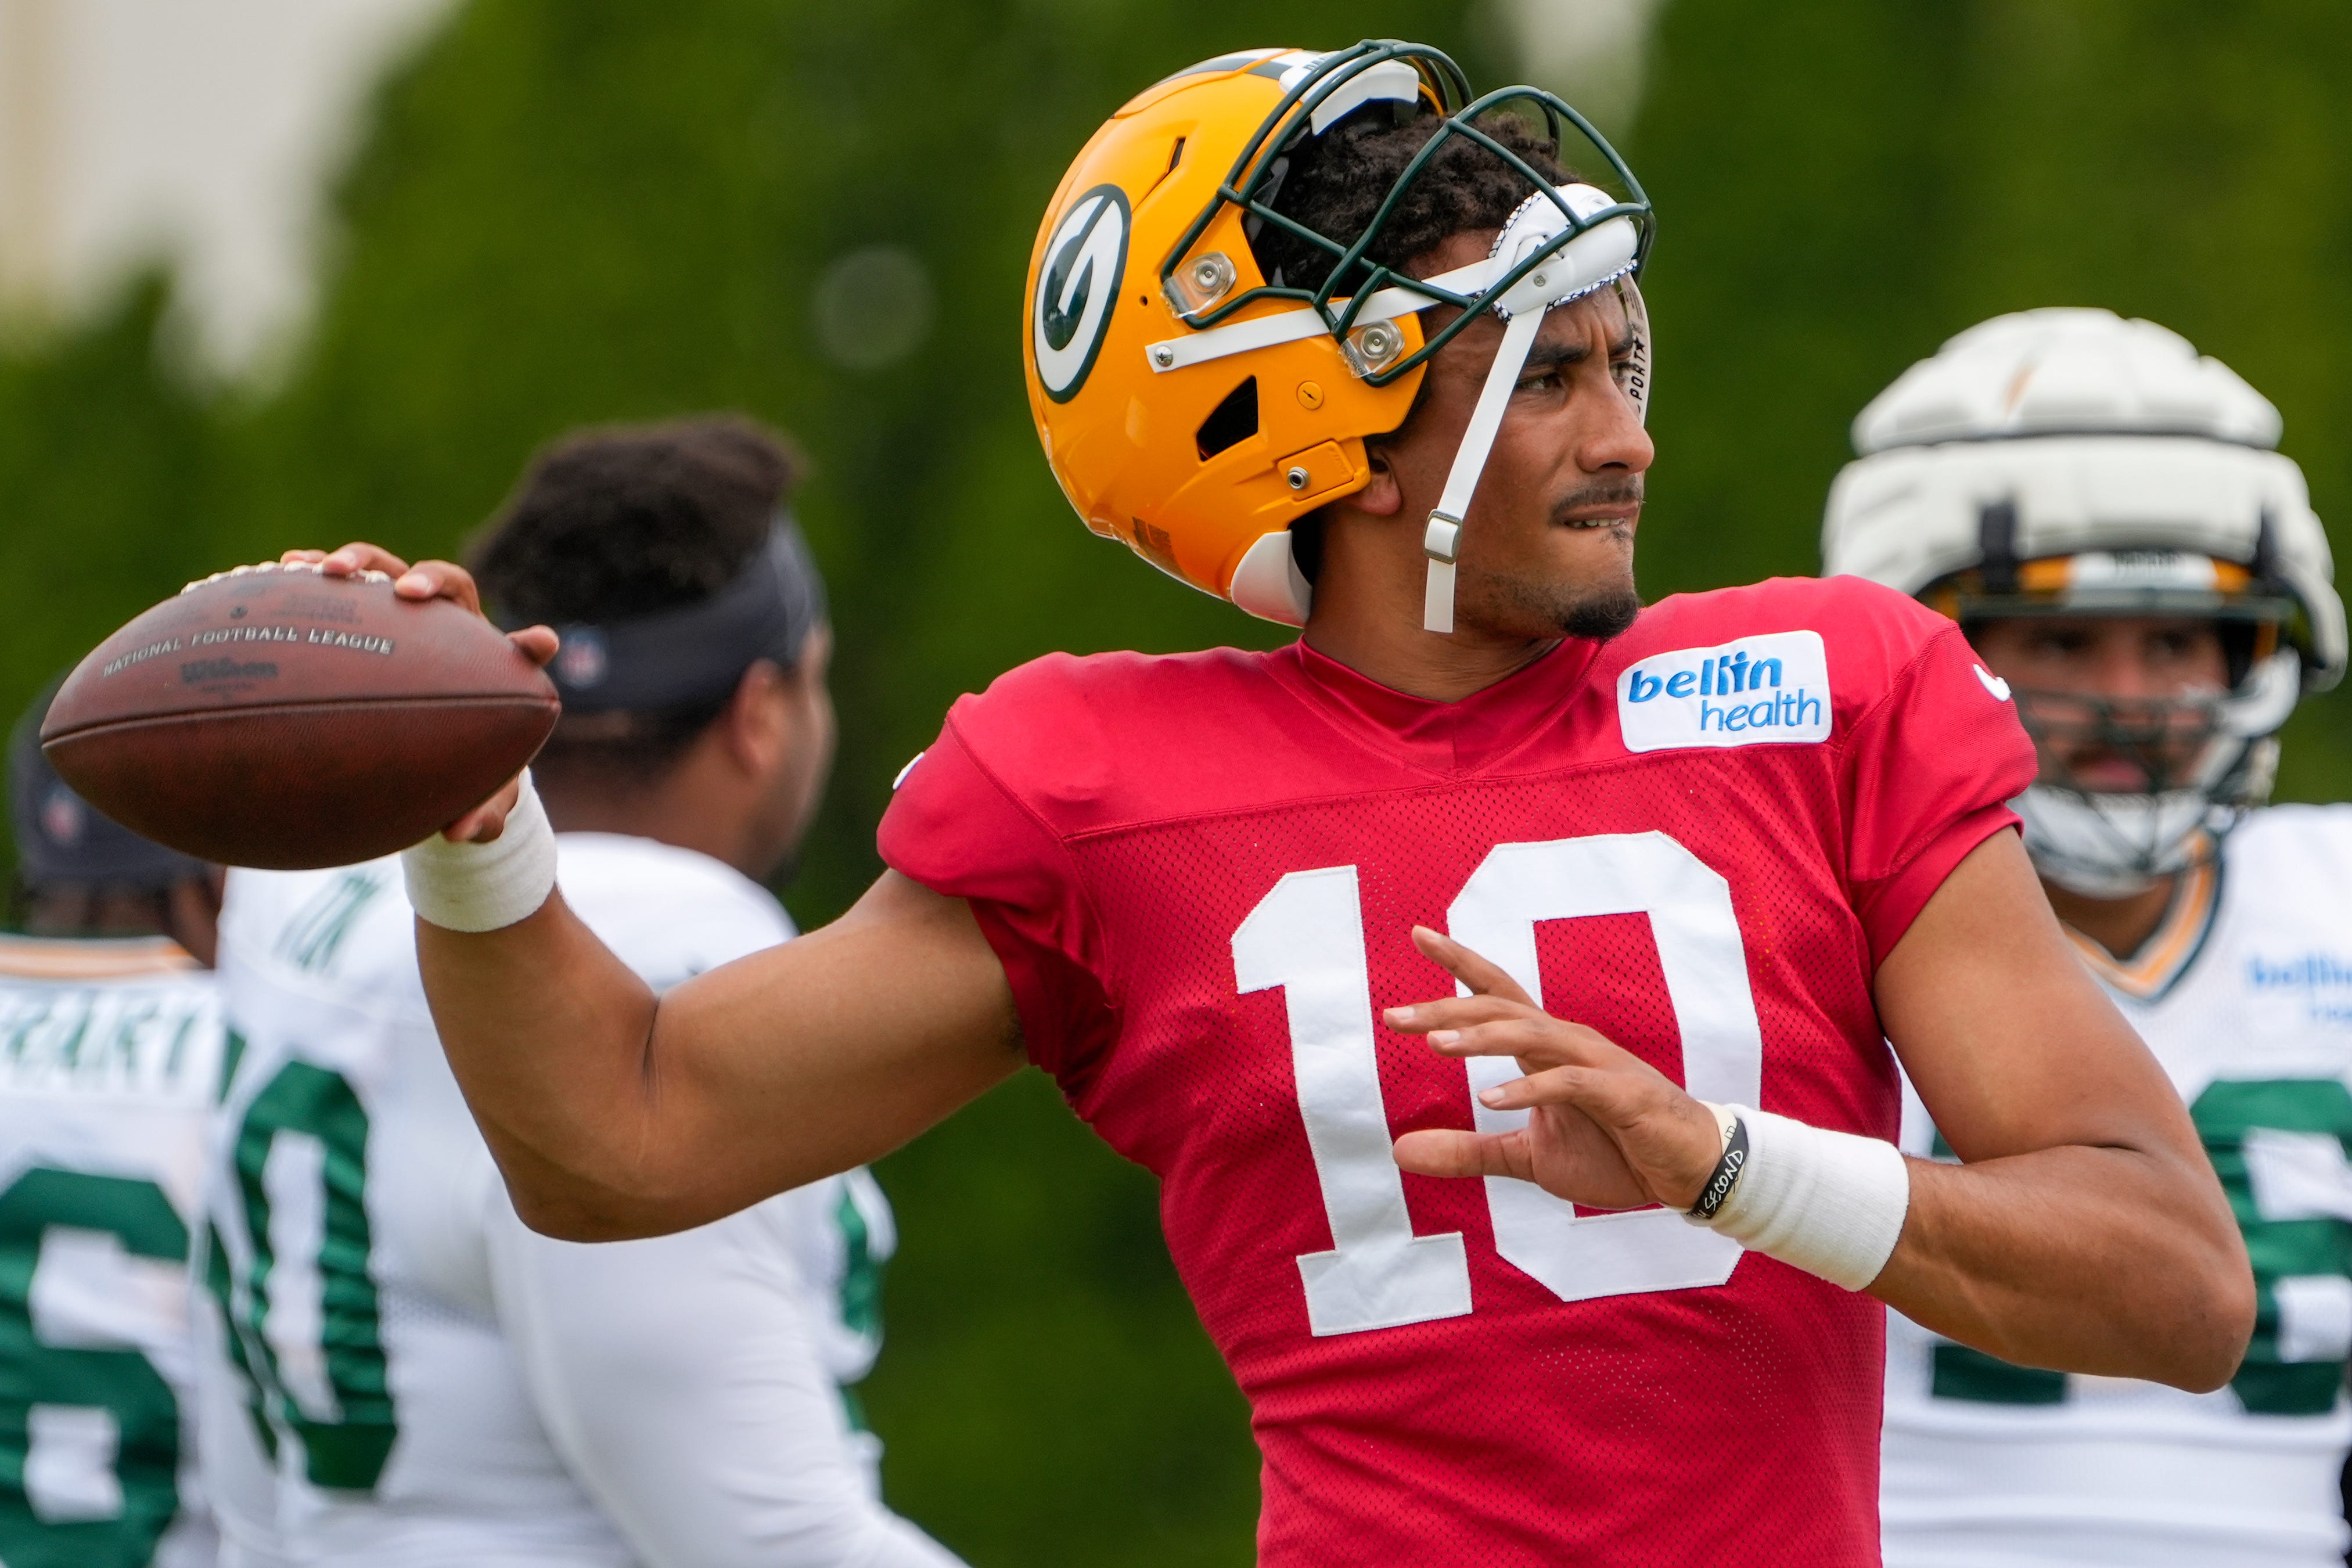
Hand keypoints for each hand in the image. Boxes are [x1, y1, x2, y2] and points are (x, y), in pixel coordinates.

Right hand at [287, 542, 558, 844]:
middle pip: (449, 585)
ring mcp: (403, 619)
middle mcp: (450, 633)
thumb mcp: (473, 799)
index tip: (541, 645)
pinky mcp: (361, 618)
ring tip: (322, 570)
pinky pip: (338, 589)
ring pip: (387, 571)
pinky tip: (276, 571)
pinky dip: (311, 576)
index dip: (531, 646)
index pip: (520, 650)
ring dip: (360, 562)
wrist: (420, 755)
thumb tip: (458, 832)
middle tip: (404, 593)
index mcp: (488, 670)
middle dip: (430, 580)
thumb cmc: (456, 774)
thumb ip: (476, 815)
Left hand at [1385, 926, 1723, 1210]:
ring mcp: (1597, 1064)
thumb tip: (1398, 1150)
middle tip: (1395, 1015)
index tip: (1418, 935)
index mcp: (1547, 1047)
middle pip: (1502, 1007)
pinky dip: (1529, 1087)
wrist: (1690, 1171)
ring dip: (1482, 1037)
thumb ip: (1467, 1151)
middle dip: (1447, 1006)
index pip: (1498, 993)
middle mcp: (1568, 1042)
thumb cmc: (1615, 1153)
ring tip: (1436, 1044)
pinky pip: (1568, 1081)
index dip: (1459, 964)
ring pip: (1532, 1034)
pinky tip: (1490, 1100)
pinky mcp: (1620, 1094)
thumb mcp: (1527, 1157)